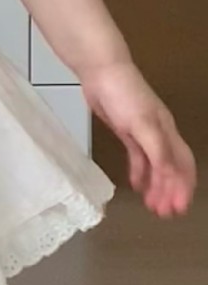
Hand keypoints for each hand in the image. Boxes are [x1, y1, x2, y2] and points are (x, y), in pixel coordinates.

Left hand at [80, 60, 195, 217]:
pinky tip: (137, 185)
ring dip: (156, 186)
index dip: (182, 187)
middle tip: (165, 213)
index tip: (179, 208)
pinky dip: (139, 172)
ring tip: (152, 205)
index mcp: (168, 132)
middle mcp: (160, 135)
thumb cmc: (124, 94)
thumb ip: (157, 150)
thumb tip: (170, 174)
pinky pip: (137, 157)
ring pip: (155, 166)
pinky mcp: (127, 131)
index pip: (182, 165)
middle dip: (171, 191)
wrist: (101, 72)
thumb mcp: (143, 124)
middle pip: (172, 168)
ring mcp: (143, 133)